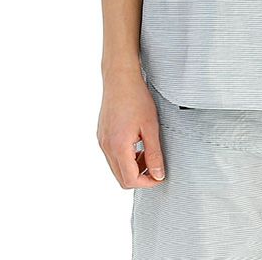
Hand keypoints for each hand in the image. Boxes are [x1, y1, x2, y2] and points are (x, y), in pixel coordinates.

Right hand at [97, 70, 165, 187]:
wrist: (120, 78)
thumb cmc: (136, 98)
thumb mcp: (151, 127)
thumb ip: (154, 153)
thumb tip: (158, 175)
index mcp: (118, 147)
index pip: (130, 180)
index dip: (147, 183)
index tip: (160, 176)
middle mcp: (106, 147)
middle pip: (121, 178)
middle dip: (140, 177)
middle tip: (155, 166)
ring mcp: (102, 141)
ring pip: (116, 167)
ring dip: (132, 167)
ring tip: (147, 152)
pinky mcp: (102, 135)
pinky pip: (112, 155)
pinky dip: (125, 157)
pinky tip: (137, 143)